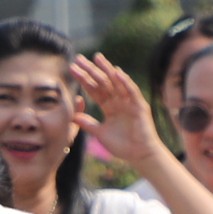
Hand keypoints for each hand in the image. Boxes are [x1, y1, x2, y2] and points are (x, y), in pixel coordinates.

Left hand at [65, 50, 170, 177]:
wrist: (140, 156)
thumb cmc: (122, 146)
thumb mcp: (100, 133)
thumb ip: (88, 124)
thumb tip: (72, 117)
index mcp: (109, 106)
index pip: (94, 89)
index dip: (83, 79)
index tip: (72, 69)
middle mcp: (118, 101)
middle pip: (102, 82)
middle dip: (91, 70)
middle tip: (79, 58)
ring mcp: (129, 102)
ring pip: (116, 82)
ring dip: (107, 70)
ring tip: (97, 57)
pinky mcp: (139, 106)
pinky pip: (131, 91)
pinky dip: (125, 82)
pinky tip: (116, 72)